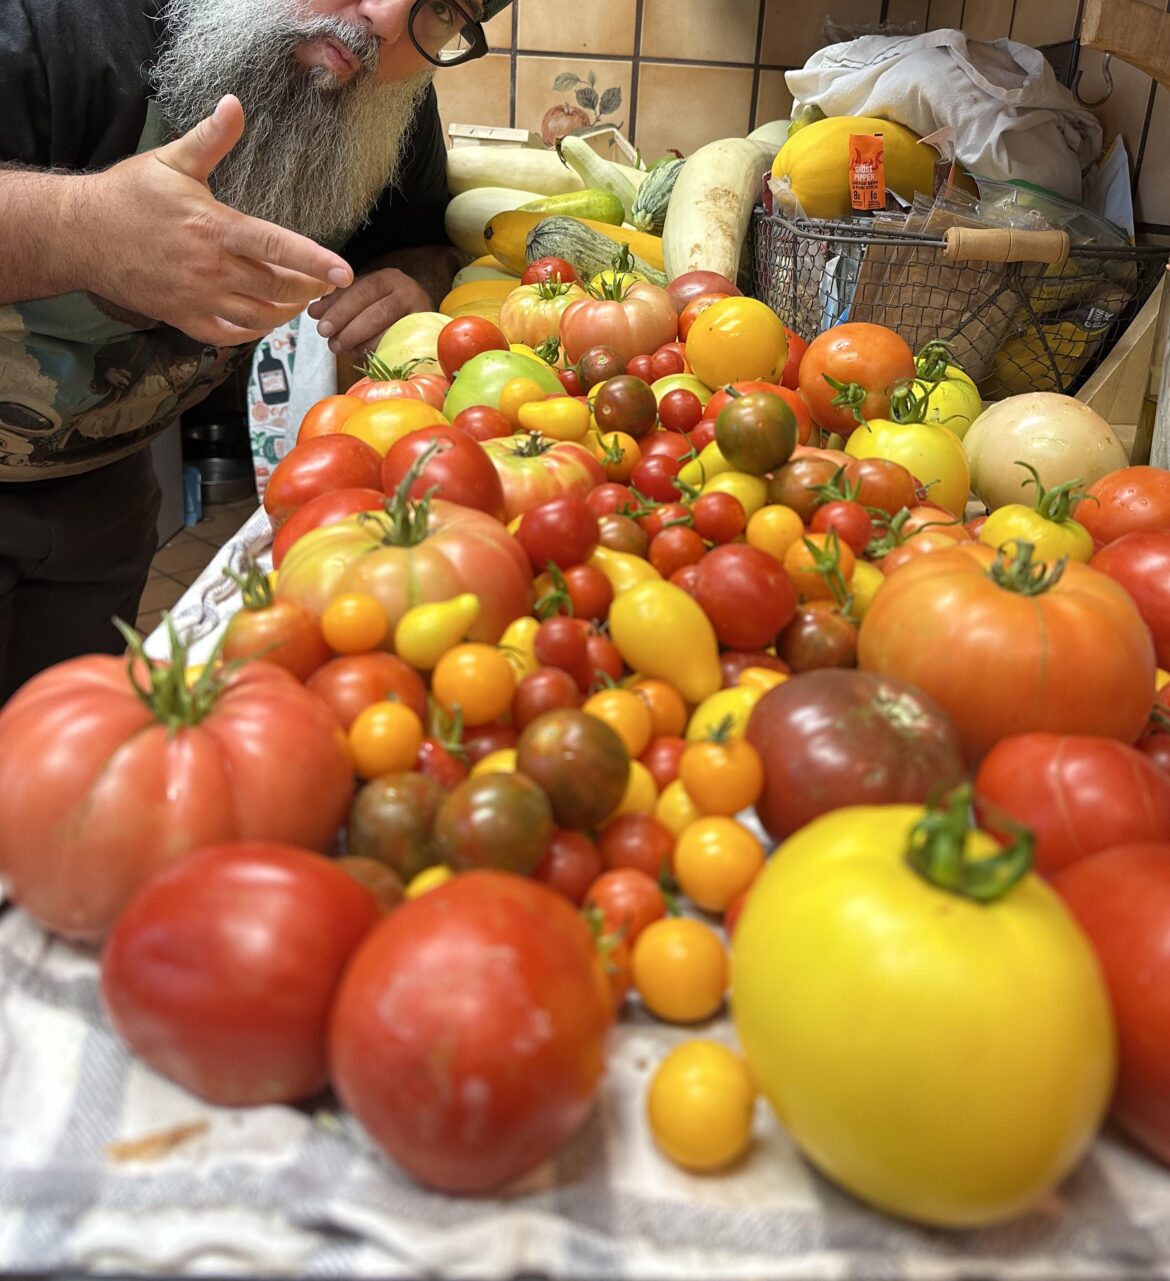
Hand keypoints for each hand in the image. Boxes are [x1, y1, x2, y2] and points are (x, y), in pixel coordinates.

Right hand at [74, 96, 353, 346]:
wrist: (82, 235)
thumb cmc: (130, 195)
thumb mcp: (172, 161)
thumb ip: (211, 139)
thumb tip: (235, 104)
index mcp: (214, 227)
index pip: (277, 246)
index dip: (315, 261)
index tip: (345, 272)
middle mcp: (210, 268)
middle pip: (277, 287)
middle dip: (310, 287)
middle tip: (326, 282)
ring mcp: (198, 299)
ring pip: (260, 316)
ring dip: (288, 311)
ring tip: (301, 297)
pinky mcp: (186, 320)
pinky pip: (232, 335)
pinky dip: (256, 330)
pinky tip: (267, 317)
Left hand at [307, 268, 433, 354]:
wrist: (424, 318)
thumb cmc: (386, 307)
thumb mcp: (363, 298)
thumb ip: (339, 302)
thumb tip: (314, 312)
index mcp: (388, 278)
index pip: (361, 291)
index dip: (339, 309)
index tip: (321, 326)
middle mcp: (407, 292)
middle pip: (375, 312)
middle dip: (349, 329)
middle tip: (331, 343)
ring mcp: (420, 315)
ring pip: (389, 331)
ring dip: (362, 344)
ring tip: (344, 350)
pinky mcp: (425, 335)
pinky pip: (400, 346)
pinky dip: (379, 352)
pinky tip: (362, 355)